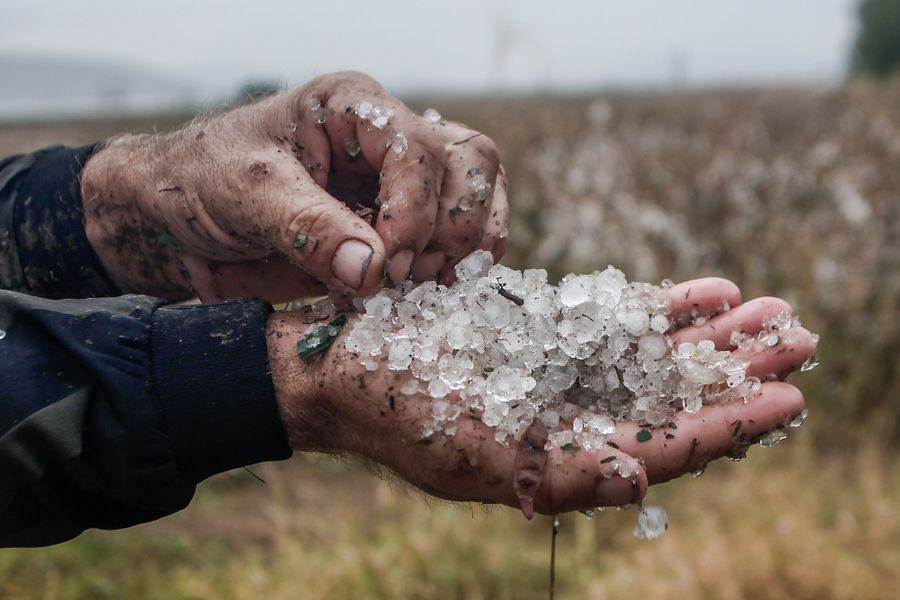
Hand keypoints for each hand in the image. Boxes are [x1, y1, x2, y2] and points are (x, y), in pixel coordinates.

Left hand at [81, 71, 506, 301]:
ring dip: (468, 245)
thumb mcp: (246, 196)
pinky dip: (456, 265)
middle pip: (470, 162)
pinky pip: (455, 235)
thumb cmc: (203, 184)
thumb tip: (373, 272)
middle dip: (455, 226)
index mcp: (352, 107)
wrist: (180, 217)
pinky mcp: (399, 221)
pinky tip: (430, 290)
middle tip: (415, 276)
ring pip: (478, 192)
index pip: (417, 150)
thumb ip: (308, 229)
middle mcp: (388, 136)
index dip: (412, 213)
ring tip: (428, 284)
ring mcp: (399, 179)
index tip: (385, 268)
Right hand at [267, 277, 816, 514]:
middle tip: (799, 337)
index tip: (783, 399)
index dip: (726, 425)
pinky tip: (706, 292)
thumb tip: (639, 481)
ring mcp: (561, 372)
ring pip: (655, 356)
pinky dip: (662, 306)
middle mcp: (570, 420)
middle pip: (673, 397)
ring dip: (713, 334)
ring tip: (772, 309)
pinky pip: (616, 319)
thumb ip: (556, 471)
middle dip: (736, 369)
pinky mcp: (544, 332)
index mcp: (561, 462)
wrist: (342, 361)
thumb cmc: (391, 410)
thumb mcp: (469, 453)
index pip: (663, 448)